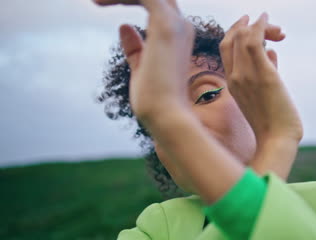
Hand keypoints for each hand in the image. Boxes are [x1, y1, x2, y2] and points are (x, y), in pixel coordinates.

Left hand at [94, 0, 193, 126]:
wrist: (166, 116)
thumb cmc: (155, 101)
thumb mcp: (140, 68)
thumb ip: (135, 48)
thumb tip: (124, 27)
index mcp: (177, 36)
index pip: (156, 4)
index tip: (100, 2)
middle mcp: (180, 25)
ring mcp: (175, 23)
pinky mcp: (165, 24)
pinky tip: (97, 1)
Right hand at [220, 13, 302, 145]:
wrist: (276, 140)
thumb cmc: (272, 122)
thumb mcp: (265, 94)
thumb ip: (267, 70)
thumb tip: (272, 52)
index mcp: (232, 83)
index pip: (225, 49)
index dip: (234, 32)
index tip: (248, 24)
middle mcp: (234, 77)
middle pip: (230, 39)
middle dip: (245, 25)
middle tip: (266, 25)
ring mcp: (246, 76)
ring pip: (241, 37)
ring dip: (258, 25)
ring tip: (274, 26)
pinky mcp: (263, 75)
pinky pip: (255, 41)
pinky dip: (260, 26)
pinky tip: (267, 19)